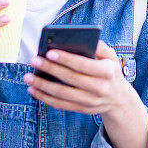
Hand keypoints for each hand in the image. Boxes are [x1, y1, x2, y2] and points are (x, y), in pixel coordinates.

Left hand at [24, 41, 140, 117]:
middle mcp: (99, 88)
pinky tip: (33, 90)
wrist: (119, 99)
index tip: (49, 53)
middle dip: (50, 69)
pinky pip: (60, 104)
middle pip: (70, 78)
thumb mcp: (112, 57)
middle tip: (34, 60)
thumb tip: (81, 38)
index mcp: (107, 72)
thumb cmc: (111, 72)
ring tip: (28, 77)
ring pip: (62, 94)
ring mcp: (90, 101)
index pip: (83, 65)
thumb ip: (100, 46)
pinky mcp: (82, 109)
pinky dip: (45, 98)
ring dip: (42, 86)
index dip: (66, 59)